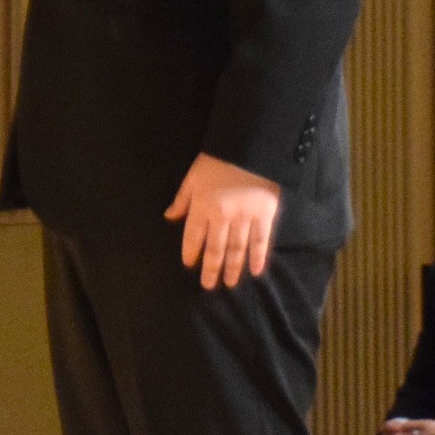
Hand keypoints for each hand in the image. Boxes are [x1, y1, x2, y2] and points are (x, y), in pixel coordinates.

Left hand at [166, 151, 282, 288]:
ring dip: (232, 268)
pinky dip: (258, 257)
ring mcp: (244, 218)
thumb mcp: (193, 176)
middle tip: (209, 286)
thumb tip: (169, 217)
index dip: (190, 252)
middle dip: (211, 268)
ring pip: (236, 249)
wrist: (250, 148)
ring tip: (229, 284)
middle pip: (215, 248)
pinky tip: (255, 271)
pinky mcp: (265, 216)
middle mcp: (222, 217)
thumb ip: (182, 199)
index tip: (189, 265)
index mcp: (202, 206)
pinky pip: (261, 241)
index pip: (193, 236)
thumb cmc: (218, 160)